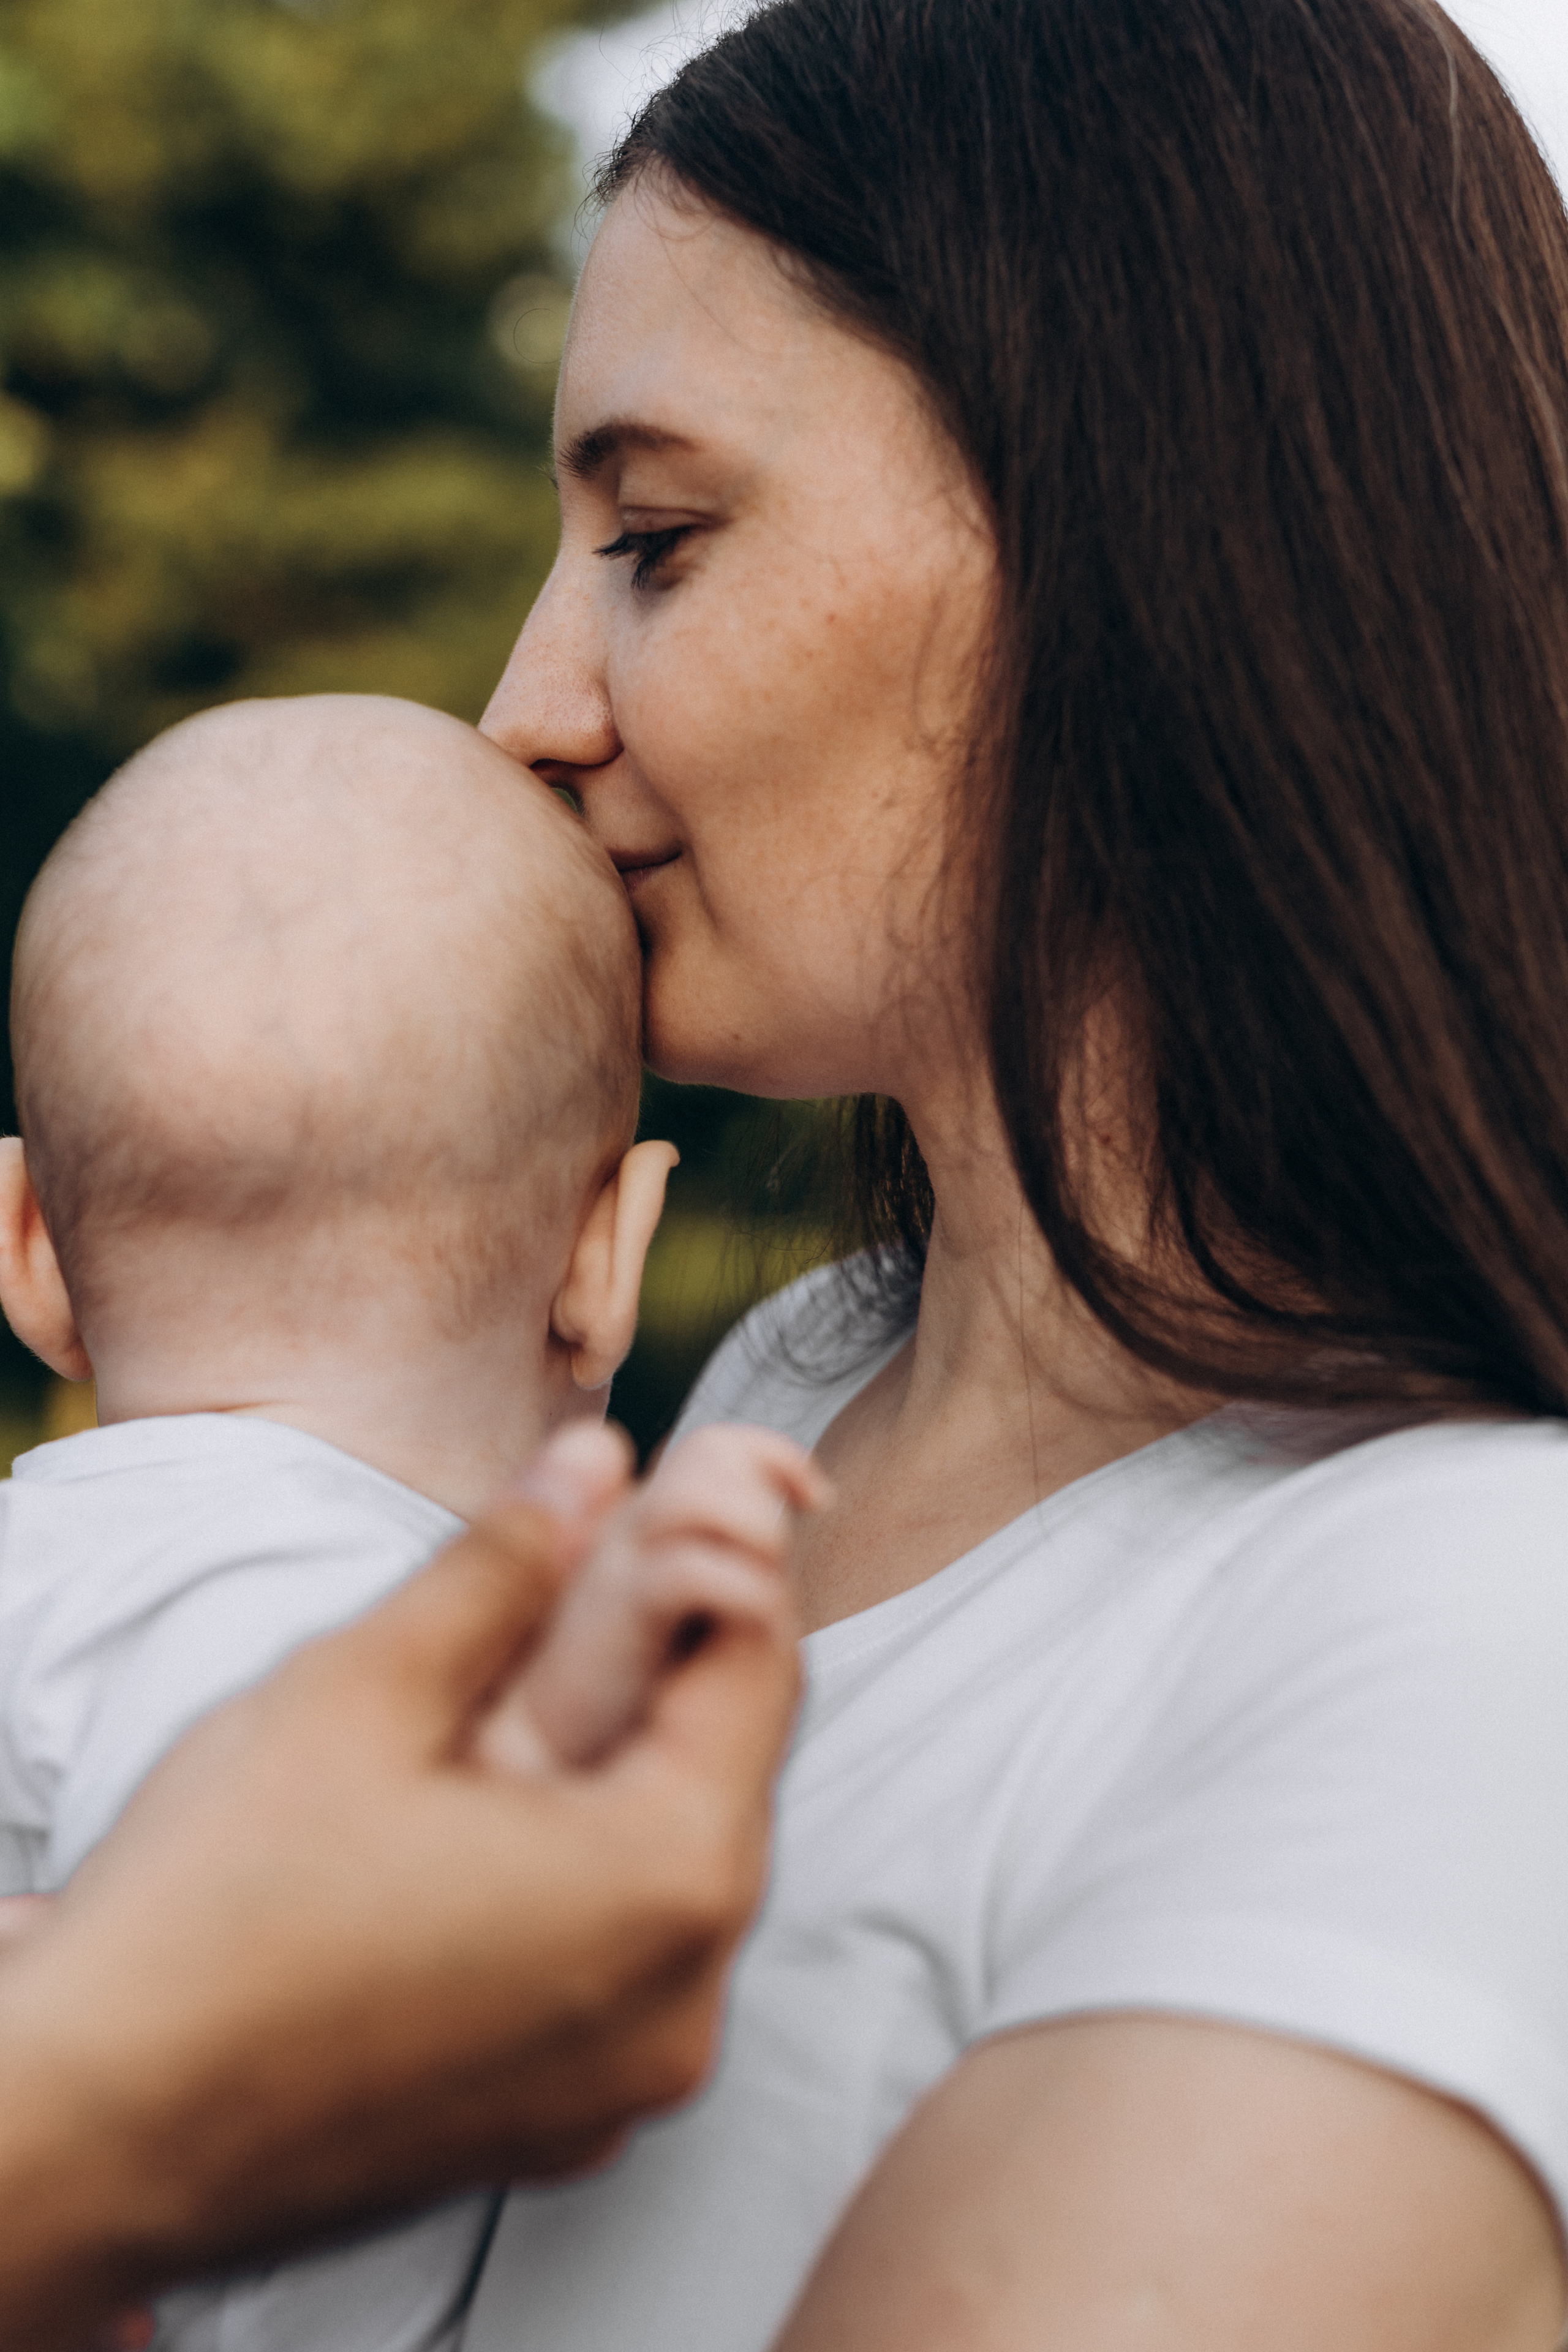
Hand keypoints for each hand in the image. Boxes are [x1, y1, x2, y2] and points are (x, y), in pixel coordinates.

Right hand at [0, 1424, 800, 2351]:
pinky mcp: (559, 2121)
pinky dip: (574, 1872)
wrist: (91, 2137)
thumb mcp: (363, 1688)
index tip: (660, 1489)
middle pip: (722, 1768)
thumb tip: (596, 1459)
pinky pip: (615, 1961)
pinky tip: (474, 1819)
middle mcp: (684, 2005)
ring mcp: (625, 2083)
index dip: (716, 1552)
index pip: (756, 1666)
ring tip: (503, 1699)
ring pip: (668, 1865)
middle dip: (658, 1658)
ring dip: (612, 1763)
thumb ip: (507, 1562)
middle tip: (573, 1578)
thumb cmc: (214, 1912)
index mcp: (668, 1885)